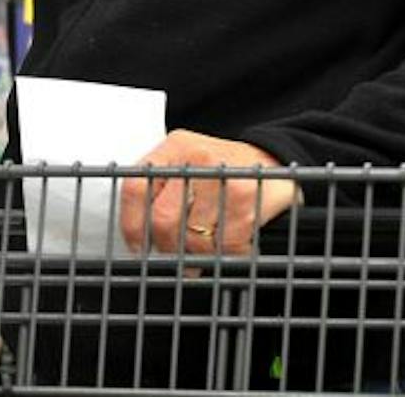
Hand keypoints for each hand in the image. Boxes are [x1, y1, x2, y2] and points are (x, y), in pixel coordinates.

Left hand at [118, 130, 298, 255]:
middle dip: (168, 247)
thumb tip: (138, 236)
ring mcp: (223, 179)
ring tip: (206, 249)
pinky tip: (229, 244)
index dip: (132, 224)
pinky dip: (226, 255)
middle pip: (163, 219)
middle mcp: (196, 159)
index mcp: (174, 147)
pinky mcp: (246, 199)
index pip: (135, 188)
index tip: (137, 246)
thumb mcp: (185, 162)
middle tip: (175, 255)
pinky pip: (226, 246)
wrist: (273, 159)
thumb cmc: (224, 167)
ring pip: (194, 239)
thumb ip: (160, 188)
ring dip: (199, 255)